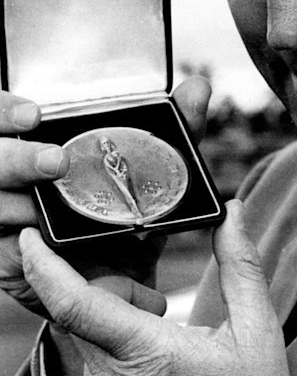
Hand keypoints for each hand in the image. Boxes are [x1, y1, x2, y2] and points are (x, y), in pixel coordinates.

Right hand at [0, 76, 210, 315]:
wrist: (126, 287)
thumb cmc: (130, 217)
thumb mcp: (153, 173)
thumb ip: (173, 130)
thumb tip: (198, 88)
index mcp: (41, 143)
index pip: (2, 114)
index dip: (7, 110)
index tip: (35, 114)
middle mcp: (15, 177)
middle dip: (16, 158)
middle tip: (56, 160)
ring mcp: (6, 215)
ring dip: (20, 203)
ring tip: (49, 205)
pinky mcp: (5, 258)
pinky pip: (3, 246)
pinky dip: (21, 244)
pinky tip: (38, 237)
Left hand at [20, 199, 296, 375]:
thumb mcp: (257, 328)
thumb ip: (239, 262)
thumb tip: (233, 213)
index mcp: (148, 355)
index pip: (75, 304)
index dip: (45, 266)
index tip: (32, 238)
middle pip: (82, 317)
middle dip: (113, 298)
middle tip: (156, 311)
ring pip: (87, 350)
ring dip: (115, 337)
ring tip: (163, 356)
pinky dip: (114, 370)